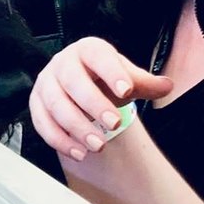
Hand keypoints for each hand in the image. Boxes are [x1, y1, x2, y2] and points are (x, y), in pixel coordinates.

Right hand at [29, 37, 172, 161]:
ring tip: (98, 146)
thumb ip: (146, 83)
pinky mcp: (36, 104)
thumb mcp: (126, 78)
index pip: (99, 57)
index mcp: (88, 50)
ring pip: (55, 104)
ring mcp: (46, 83)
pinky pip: (42, 123)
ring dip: (76, 127)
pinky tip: (79, 153)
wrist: (79, 85)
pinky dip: (59, 140)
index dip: (112, 73)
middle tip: (115, 124)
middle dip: (94, 104)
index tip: (127, 91)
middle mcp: (63, 63)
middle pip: (73, 82)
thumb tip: (167, 86)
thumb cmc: (104, 79)